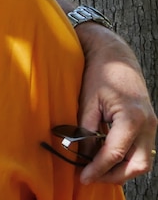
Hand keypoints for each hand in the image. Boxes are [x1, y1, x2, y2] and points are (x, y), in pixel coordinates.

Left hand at [76, 23, 156, 183]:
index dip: (98, 168)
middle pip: (137, 165)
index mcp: (131, 117)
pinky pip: (141, 150)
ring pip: (143, 160)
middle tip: (91, 176)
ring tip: (97, 170)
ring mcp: (151, 125)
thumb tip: (82, 154)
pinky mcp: (148, 124)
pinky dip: (126, 158)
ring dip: (121, 169)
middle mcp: (147, 124)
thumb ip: (85, 130)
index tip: (83, 177)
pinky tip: (106, 157)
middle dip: (114, 175)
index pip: (115, 153)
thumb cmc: (100, 74)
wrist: (116, 56)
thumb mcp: (88, 101)